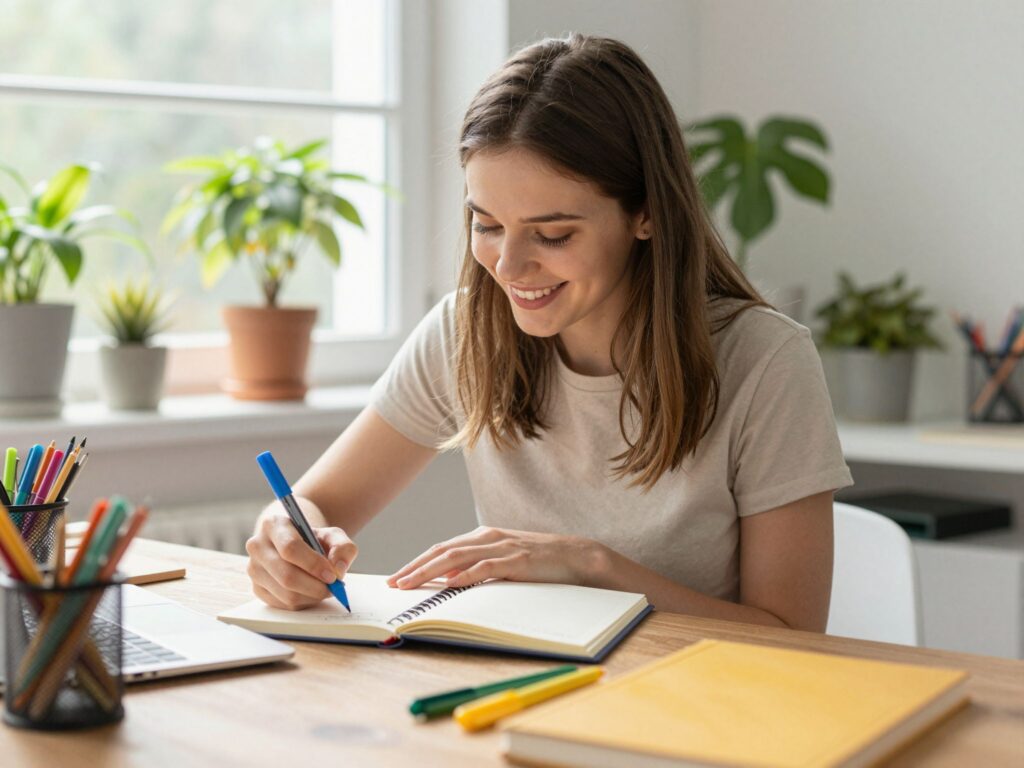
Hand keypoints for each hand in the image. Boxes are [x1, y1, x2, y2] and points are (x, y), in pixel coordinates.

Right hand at [246, 511, 357, 609]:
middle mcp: (258, 546)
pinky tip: (311, 593)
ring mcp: (254, 569)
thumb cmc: (313, 539)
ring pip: (285, 593)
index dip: (313, 565)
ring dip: (311, 596)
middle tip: (333, 587)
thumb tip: (339, 568)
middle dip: (315, 586)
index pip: (290, 548)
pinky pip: (282, 604)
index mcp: (273, 525)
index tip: (332, 575)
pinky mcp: (256, 588)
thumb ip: (343, 547)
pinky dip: (303, 603)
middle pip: (286, 575)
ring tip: (325, 589)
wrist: (295, 545)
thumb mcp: (332, 535)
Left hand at [386, 526, 607, 589]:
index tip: (397, 578)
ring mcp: (502, 547)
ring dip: (428, 571)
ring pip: (456, 558)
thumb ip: (479, 567)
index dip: (417, 563)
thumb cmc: (540, 562)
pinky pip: (485, 568)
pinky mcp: (516, 560)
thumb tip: (449, 581)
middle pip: (442, 551)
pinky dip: (464, 575)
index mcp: (483, 537)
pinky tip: (448, 584)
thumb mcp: (505, 561)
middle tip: (393, 583)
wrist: (577, 556)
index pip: (442, 549)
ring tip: (409, 585)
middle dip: (414, 568)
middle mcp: (488, 538)